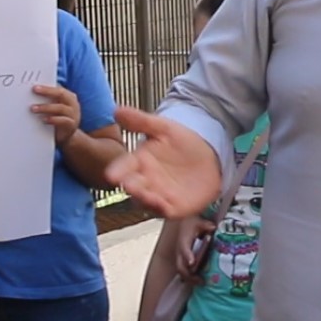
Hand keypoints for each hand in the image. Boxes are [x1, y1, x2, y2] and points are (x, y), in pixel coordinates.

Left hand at [31, 85, 80, 145]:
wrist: (66, 136)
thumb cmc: (57, 118)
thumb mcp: (53, 107)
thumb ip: (47, 100)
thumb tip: (31, 93)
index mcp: (68, 96)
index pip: (58, 87)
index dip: (47, 86)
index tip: (34, 85)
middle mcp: (72, 103)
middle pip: (61, 94)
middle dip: (47, 91)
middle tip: (34, 90)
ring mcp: (73, 114)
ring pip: (60, 108)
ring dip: (46, 107)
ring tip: (33, 108)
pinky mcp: (71, 125)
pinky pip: (63, 121)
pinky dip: (53, 119)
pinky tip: (43, 119)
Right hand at [105, 107, 221, 218]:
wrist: (209, 155)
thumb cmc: (182, 142)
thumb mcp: (163, 128)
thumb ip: (141, 121)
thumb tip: (117, 110)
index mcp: (138, 162)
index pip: (123, 167)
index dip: (117, 171)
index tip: (111, 174)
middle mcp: (144, 180)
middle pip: (133, 186)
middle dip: (130, 187)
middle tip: (128, 185)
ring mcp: (158, 195)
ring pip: (146, 201)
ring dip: (144, 200)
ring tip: (145, 196)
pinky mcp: (173, 206)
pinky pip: (165, 211)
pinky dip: (162, 209)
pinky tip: (163, 204)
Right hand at [176, 216, 217, 283]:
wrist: (184, 224)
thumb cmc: (192, 224)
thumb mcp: (198, 222)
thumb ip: (205, 225)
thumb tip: (213, 227)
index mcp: (183, 241)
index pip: (184, 249)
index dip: (187, 256)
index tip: (192, 263)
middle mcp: (180, 252)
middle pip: (180, 266)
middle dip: (189, 275)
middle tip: (201, 280)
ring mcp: (180, 258)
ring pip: (182, 272)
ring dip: (190, 279)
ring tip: (202, 283)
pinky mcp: (183, 261)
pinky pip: (184, 272)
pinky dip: (190, 278)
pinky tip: (199, 281)